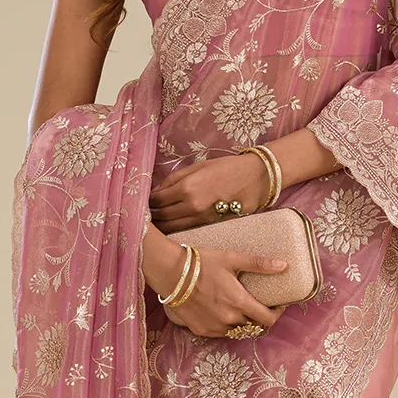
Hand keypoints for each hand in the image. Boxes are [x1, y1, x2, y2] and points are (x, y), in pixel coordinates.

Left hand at [149, 151, 269, 230]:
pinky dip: (176, 230)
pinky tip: (170, 227)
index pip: (156, 200)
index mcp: (187, 187)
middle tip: (142, 215)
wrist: (257, 178)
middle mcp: (193, 206)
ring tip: (153, 224)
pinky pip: (187, 231)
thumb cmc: (227, 168)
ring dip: (161, 226)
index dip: (146, 202)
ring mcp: (202, 220)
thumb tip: (156, 190)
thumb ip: (174, 178)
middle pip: (162, 217)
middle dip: (150, 216)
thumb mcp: (198, 166)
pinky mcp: (211, 227)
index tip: (140, 202)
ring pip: (172, 228)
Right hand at [163, 247, 288, 338]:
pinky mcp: (201, 330)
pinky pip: (221, 333)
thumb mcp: (232, 259)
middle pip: (254, 327)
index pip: (268, 319)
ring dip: (243, 323)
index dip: (276, 314)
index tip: (277, 306)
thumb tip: (283, 265)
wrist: (171, 273)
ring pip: (237, 332)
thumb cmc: (202, 263)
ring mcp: (214, 327)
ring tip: (241, 310)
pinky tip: (223, 313)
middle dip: (260, 318)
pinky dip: (226, 326)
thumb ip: (259, 264)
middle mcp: (228, 319)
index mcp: (239, 302)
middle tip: (259, 306)